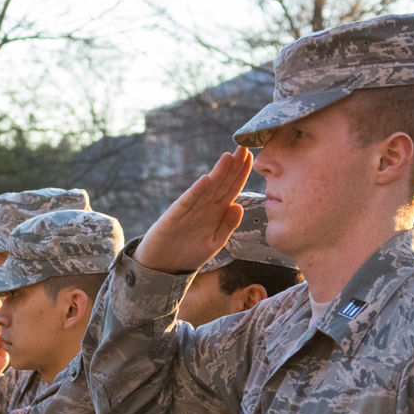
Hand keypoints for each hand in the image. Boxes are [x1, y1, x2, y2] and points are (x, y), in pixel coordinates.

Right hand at [135, 146, 252, 272]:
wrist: (163, 267)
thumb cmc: (189, 254)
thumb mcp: (214, 242)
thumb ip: (227, 226)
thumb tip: (239, 205)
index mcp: (216, 212)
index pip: (231, 189)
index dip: (241, 174)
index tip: (250, 157)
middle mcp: (204, 206)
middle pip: (221, 183)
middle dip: (233, 166)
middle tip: (244, 146)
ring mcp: (189, 209)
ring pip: (207, 188)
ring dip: (217, 173)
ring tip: (228, 157)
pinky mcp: (175, 216)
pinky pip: (187, 202)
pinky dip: (196, 191)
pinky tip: (205, 180)